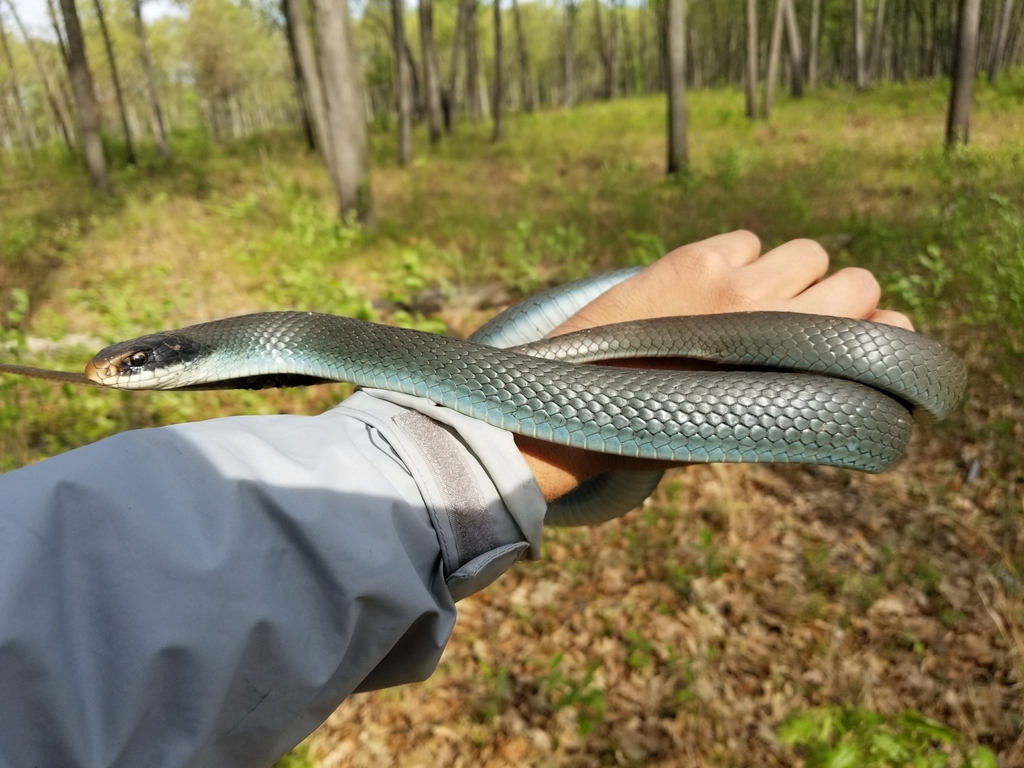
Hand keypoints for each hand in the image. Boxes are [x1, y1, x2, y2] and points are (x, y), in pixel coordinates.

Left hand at [517, 230, 912, 500]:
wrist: (577, 407)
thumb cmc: (665, 425)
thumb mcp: (746, 418)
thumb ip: (806, 378)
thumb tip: (862, 329)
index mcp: (795, 374)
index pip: (884, 330)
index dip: (879, 330)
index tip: (862, 338)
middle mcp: (777, 324)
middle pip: (857, 280)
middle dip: (838, 298)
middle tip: (798, 319)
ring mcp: (736, 285)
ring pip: (807, 251)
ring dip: (788, 273)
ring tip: (749, 301)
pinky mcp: (695, 259)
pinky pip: (747, 239)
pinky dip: (737, 257)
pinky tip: (705, 287)